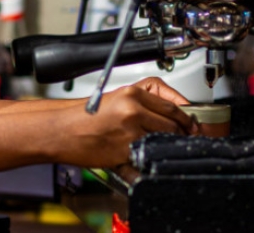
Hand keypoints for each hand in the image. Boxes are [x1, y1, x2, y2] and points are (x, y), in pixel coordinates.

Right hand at [52, 81, 194, 168]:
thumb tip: (171, 112)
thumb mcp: (116, 98)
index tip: (192, 124)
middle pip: (173, 124)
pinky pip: (148, 157)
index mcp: (132, 94)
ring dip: (166, 146)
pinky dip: (150, 159)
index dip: (186, 118)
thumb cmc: (84, 116)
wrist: (61, 130)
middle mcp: (133, 110)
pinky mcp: (124, 151)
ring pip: (163, 141)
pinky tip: (144, 157)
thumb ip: (143, 101)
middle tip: (183, 138)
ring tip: (159, 147)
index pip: (172, 106)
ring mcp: (130, 131)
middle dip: (181, 133)